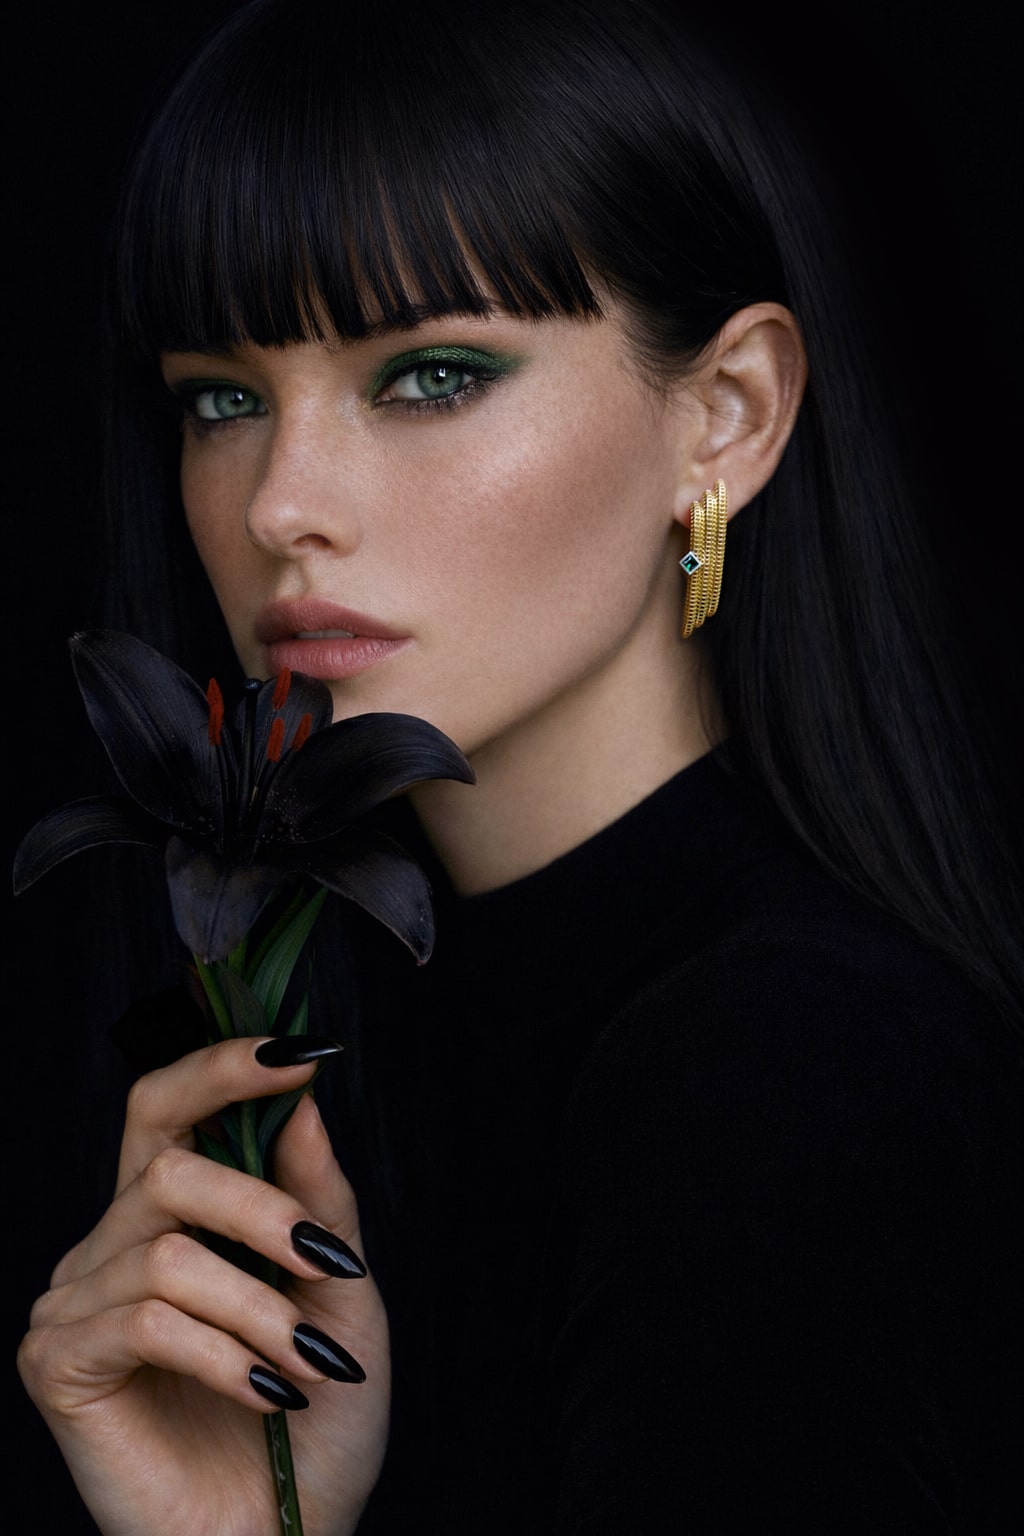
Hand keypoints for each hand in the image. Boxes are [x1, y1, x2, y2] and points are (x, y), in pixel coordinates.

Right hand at [18, 1039, 389, 1535]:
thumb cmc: (314, 1419)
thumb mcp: (338, 1294)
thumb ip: (318, 1198)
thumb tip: (303, 1104)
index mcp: (174, 1214)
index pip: (169, 1105)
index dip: (224, 1066)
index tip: (299, 1053)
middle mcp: (114, 1244)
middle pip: (166, 1165)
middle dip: (262, 1208)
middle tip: (329, 1266)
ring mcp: (76, 1303)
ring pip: (168, 1251)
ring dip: (259, 1307)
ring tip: (309, 1365)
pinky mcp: (58, 1366)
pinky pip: (142, 1320)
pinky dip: (224, 1354)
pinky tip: (266, 1392)